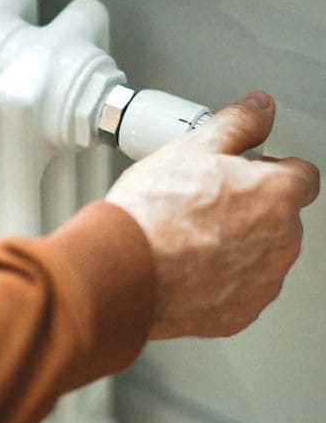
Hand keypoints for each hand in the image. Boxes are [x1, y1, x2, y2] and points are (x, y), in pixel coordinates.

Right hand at [105, 92, 319, 339]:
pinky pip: (238, 292)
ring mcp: (260, 284)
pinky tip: (184, 267)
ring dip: (236, 246)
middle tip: (202, 203)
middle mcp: (280, 242)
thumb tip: (260, 107)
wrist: (121, 270)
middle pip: (279, 217)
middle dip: (250, 209)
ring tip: (187, 236)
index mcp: (276, 195)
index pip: (301, 174)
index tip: (243, 171)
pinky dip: (219, 281)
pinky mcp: (237, 315)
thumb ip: (237, 123)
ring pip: (260, 257)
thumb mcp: (190, 148)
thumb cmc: (151, 214)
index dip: (268, 168)